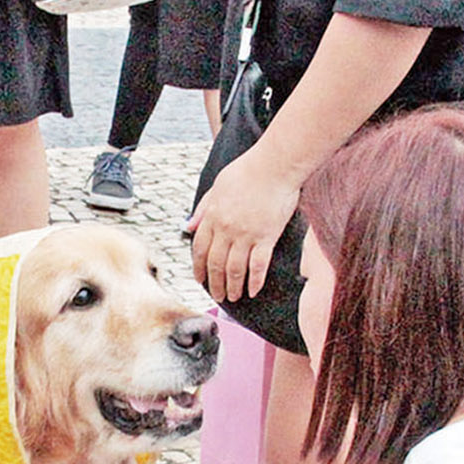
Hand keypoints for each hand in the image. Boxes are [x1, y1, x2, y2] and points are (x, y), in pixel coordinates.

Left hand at [187, 142, 298, 302]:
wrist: (275, 165)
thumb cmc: (248, 170)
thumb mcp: (217, 186)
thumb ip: (203, 209)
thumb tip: (187, 227)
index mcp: (213, 216)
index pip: (200, 249)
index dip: (198, 268)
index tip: (200, 280)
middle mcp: (226, 229)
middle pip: (215, 264)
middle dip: (215, 284)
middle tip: (217, 297)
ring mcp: (246, 235)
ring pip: (235, 269)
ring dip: (232, 287)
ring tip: (233, 298)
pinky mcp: (267, 237)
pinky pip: (258, 265)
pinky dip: (254, 281)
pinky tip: (253, 291)